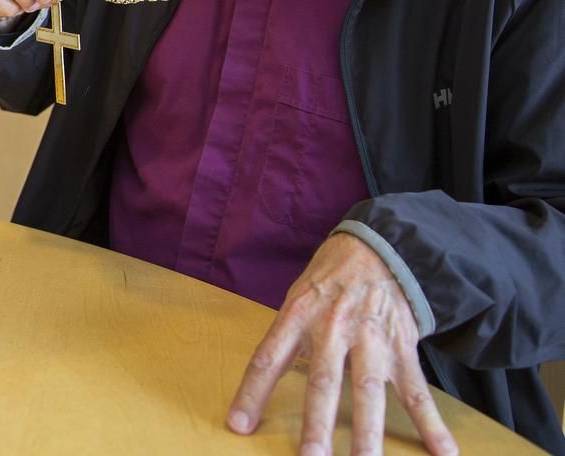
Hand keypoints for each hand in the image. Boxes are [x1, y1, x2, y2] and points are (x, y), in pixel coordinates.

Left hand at [227, 232, 457, 454]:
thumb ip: (287, 339)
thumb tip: (268, 380)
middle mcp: (333, 329)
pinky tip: (445, 452)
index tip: (238, 425)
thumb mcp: (297, 298)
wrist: (380, 248)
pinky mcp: (402, 349)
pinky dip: (432, 425)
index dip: (252, 392)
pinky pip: (417, 391)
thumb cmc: (329, 280)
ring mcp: (371, 340)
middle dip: (317, 423)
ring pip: (368, 392)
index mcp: (298, 315)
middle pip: (323, 382)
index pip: (268, 358)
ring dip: (368, 433)